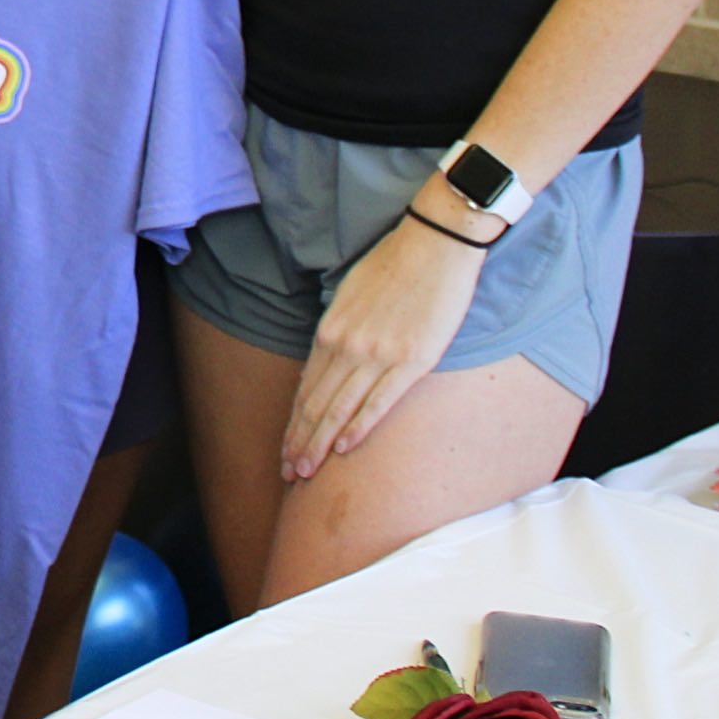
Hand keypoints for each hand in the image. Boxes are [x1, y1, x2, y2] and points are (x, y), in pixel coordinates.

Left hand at [281, 203, 488, 478]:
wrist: (434, 245)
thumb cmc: (394, 265)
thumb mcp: (349, 296)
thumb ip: (337, 331)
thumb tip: (326, 361)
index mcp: (330, 331)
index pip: (306, 388)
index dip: (294, 422)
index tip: (284, 448)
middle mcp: (347, 346)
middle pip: (316, 405)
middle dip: (299, 442)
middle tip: (286, 474)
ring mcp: (377, 355)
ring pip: (339, 410)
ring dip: (320, 444)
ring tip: (305, 473)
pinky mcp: (410, 360)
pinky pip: (378, 402)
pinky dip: (358, 427)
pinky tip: (343, 449)